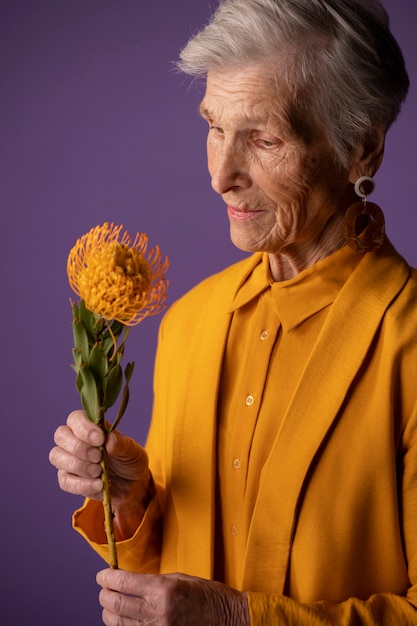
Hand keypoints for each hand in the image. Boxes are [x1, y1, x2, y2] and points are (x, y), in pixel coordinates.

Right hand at [49, 410, 151, 536]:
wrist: (132, 485)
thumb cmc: (130, 460)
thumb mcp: (132, 451)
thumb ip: (121, 444)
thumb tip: (108, 440)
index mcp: (90, 427)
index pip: (75, 419)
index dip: (84, 428)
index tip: (100, 439)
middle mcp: (75, 440)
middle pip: (61, 435)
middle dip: (79, 447)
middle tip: (98, 457)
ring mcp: (69, 460)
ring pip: (56, 456)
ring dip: (78, 465)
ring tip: (98, 471)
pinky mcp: (69, 479)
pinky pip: (64, 480)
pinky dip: (81, 484)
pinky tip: (98, 484)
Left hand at [96, 569, 249, 625]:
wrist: (227, 619)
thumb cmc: (206, 595)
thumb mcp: (180, 579)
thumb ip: (153, 582)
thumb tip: (129, 581)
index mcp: (163, 589)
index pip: (124, 583)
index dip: (108, 578)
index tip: (102, 574)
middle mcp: (158, 612)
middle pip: (117, 605)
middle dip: (104, 595)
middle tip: (104, 589)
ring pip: (119, 625)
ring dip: (109, 614)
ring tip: (110, 606)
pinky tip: (123, 621)